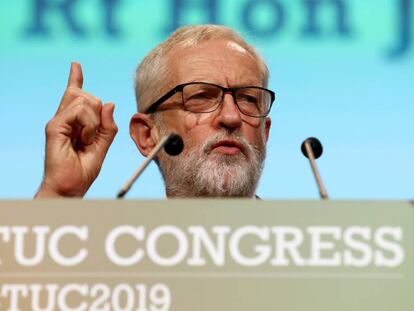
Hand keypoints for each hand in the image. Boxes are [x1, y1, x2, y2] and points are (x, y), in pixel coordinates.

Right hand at [35, 62, 117, 197]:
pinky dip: (88, 124)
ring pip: (86, 100)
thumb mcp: (102, 147)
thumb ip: (107, 127)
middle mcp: (65, 119)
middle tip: (92, 137)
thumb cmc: (83, 171)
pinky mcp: (55, 126)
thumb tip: (110, 103)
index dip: (75, 78)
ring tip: (86, 140)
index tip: (75, 65)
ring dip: (94, 121)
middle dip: (99, 112)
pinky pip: (80, 110)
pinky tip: (83, 138)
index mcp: (74, 123)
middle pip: (88, 95)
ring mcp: (59, 121)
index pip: (75, 95)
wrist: (69, 188)